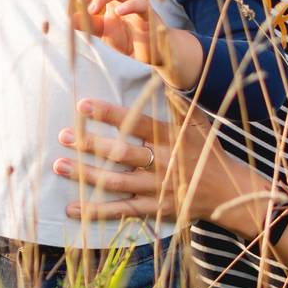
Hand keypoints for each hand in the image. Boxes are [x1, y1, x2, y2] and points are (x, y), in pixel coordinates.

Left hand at [51, 98, 269, 231]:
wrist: (229, 193)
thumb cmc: (208, 152)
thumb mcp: (200, 123)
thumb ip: (179, 102)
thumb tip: (161, 76)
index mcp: (172, 137)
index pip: (136, 123)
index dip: (109, 114)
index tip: (82, 105)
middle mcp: (163, 162)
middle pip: (121, 153)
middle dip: (90, 144)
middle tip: (63, 135)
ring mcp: (157, 188)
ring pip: (116, 181)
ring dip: (86, 174)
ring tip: (59, 165)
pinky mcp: (155, 209)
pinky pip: (122, 210)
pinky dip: (97, 211)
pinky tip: (73, 208)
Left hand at [66, 0, 202, 89]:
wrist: (153, 54)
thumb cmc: (129, 39)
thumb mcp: (102, 31)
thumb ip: (86, 23)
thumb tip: (65, 19)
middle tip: (78, 0)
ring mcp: (137, 4)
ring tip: (92, 10)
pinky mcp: (149, 16)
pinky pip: (141, 4)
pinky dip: (129, 5)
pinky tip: (117, 12)